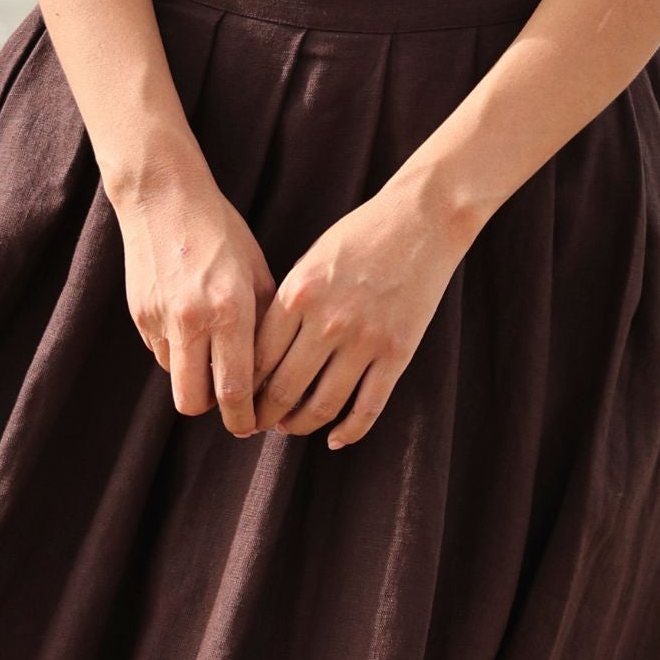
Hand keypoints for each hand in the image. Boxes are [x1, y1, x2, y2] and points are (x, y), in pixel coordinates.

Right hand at [116, 170, 276, 435]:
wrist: (164, 197)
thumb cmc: (222, 232)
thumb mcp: (259, 273)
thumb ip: (265, 326)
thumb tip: (272, 376)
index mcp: (230, 311)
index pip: (235, 390)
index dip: (245, 418)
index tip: (254, 425)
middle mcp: (192, 320)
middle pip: (194, 402)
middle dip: (216, 412)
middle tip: (234, 408)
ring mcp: (159, 319)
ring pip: (176, 379)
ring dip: (196, 379)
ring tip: (215, 357)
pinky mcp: (139, 314)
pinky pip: (161, 352)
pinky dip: (178, 352)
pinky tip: (192, 325)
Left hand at [251, 186, 465, 449]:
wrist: (422, 220)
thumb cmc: (360, 237)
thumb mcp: (310, 262)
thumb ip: (286, 306)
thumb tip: (262, 356)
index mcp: (298, 295)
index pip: (257, 358)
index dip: (242, 388)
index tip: (238, 399)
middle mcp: (327, 321)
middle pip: (283, 388)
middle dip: (263, 415)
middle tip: (256, 424)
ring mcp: (365, 340)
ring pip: (321, 405)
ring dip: (299, 425)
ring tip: (289, 428)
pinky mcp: (398, 352)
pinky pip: (368, 407)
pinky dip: (349, 431)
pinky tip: (335, 439)